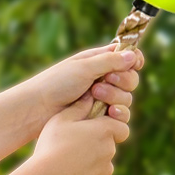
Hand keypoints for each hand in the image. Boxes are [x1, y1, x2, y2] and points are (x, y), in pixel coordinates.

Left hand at [22, 45, 143, 139]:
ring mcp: (103, 99)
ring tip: (95, 95)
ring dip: (115, 95)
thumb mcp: (84, 68)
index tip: (136, 63)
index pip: (126, 57)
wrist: (39, 109)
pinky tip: (109, 112)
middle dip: (123, 80)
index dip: (134, 60)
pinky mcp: (101, 117)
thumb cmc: (56, 83)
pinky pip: (120, 116)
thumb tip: (133, 56)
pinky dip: (118, 112)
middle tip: (105, 80)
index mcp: (99, 61)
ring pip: (127, 98)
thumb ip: (110, 62)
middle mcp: (103, 79)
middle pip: (131, 78)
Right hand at [25, 96, 129, 174]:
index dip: (110, 127)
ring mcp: (105, 172)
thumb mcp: (61, 119)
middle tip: (74, 146)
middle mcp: (110, 151)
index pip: (120, 127)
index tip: (96, 129)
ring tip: (67, 163)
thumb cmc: (52, 146)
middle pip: (109, 146)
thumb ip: (79, 107)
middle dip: (96, 145)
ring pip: (102, 164)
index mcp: (104, 131)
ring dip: (91, 162)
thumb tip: (91, 96)